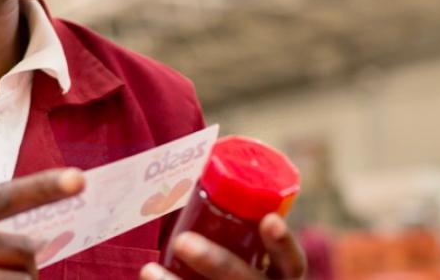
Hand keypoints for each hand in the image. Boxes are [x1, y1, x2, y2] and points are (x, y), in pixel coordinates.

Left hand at [140, 214, 306, 279]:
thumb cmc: (238, 271)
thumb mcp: (246, 253)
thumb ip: (228, 225)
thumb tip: (186, 171)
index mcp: (281, 279)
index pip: (291, 264)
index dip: (281, 243)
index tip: (268, 219)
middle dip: (217, 262)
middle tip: (181, 240)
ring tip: (147, 270)